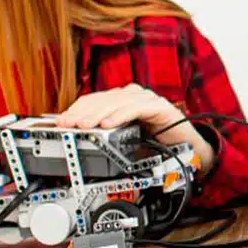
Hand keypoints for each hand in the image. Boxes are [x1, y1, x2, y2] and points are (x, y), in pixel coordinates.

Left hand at [54, 84, 214, 170]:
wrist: (187, 151)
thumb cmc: (155, 146)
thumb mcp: (122, 142)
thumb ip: (104, 136)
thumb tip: (76, 139)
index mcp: (121, 101)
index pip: (93, 100)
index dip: (75, 109)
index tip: (60, 122)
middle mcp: (132, 96)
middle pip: (101, 99)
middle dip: (81, 112)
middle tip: (66, 124)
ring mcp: (146, 99)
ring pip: (116, 102)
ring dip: (96, 114)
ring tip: (82, 125)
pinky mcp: (160, 107)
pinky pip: (136, 109)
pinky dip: (120, 116)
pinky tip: (107, 124)